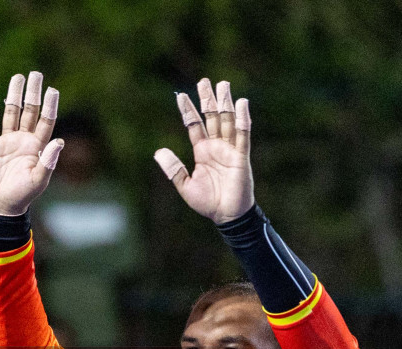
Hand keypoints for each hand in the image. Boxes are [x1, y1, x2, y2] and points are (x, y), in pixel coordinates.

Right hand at [0, 71, 63, 216]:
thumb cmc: (23, 195)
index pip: (45, 121)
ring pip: (11, 113)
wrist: (1, 205)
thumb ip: (49, 160)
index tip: (52, 90)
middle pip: (29, 111)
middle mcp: (23, 140)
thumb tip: (60, 140)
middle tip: (36, 74)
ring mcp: (7, 141)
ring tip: (17, 77)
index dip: (49, 106)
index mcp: (37, 146)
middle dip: (32, 93)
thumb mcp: (39, 179)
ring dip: (14, 95)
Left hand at [155, 79, 252, 224]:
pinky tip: (241, 104)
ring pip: (227, 121)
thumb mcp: (185, 185)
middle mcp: (216, 146)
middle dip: (208, 99)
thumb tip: (158, 152)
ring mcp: (229, 150)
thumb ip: (174, 169)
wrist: (226, 215)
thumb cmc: (208, 202)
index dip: (188, 111)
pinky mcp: (241, 157)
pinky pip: (242, 135)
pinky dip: (242, 120)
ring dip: (225, 103)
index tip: (180, 96)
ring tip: (223, 84)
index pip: (194, 125)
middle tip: (204, 80)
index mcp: (202, 151)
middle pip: (212, 117)